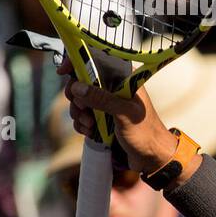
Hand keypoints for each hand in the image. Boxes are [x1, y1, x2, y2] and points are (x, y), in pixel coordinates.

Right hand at [57, 58, 176, 173]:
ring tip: (91, 125)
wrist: (152, 156)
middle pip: (82, 81)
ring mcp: (107, 102)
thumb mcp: (124, 114)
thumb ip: (103, 99)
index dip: (77, 61)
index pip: (97, 60)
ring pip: (80, 99)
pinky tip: (90, 132)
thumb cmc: (145, 133)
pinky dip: (82, 123)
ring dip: (79, 113)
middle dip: (77, 96)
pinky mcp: (102, 116)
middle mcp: (114, 87)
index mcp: (124, 78)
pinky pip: (82, 114)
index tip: (63, 72)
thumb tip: (78, 87)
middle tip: (82, 109)